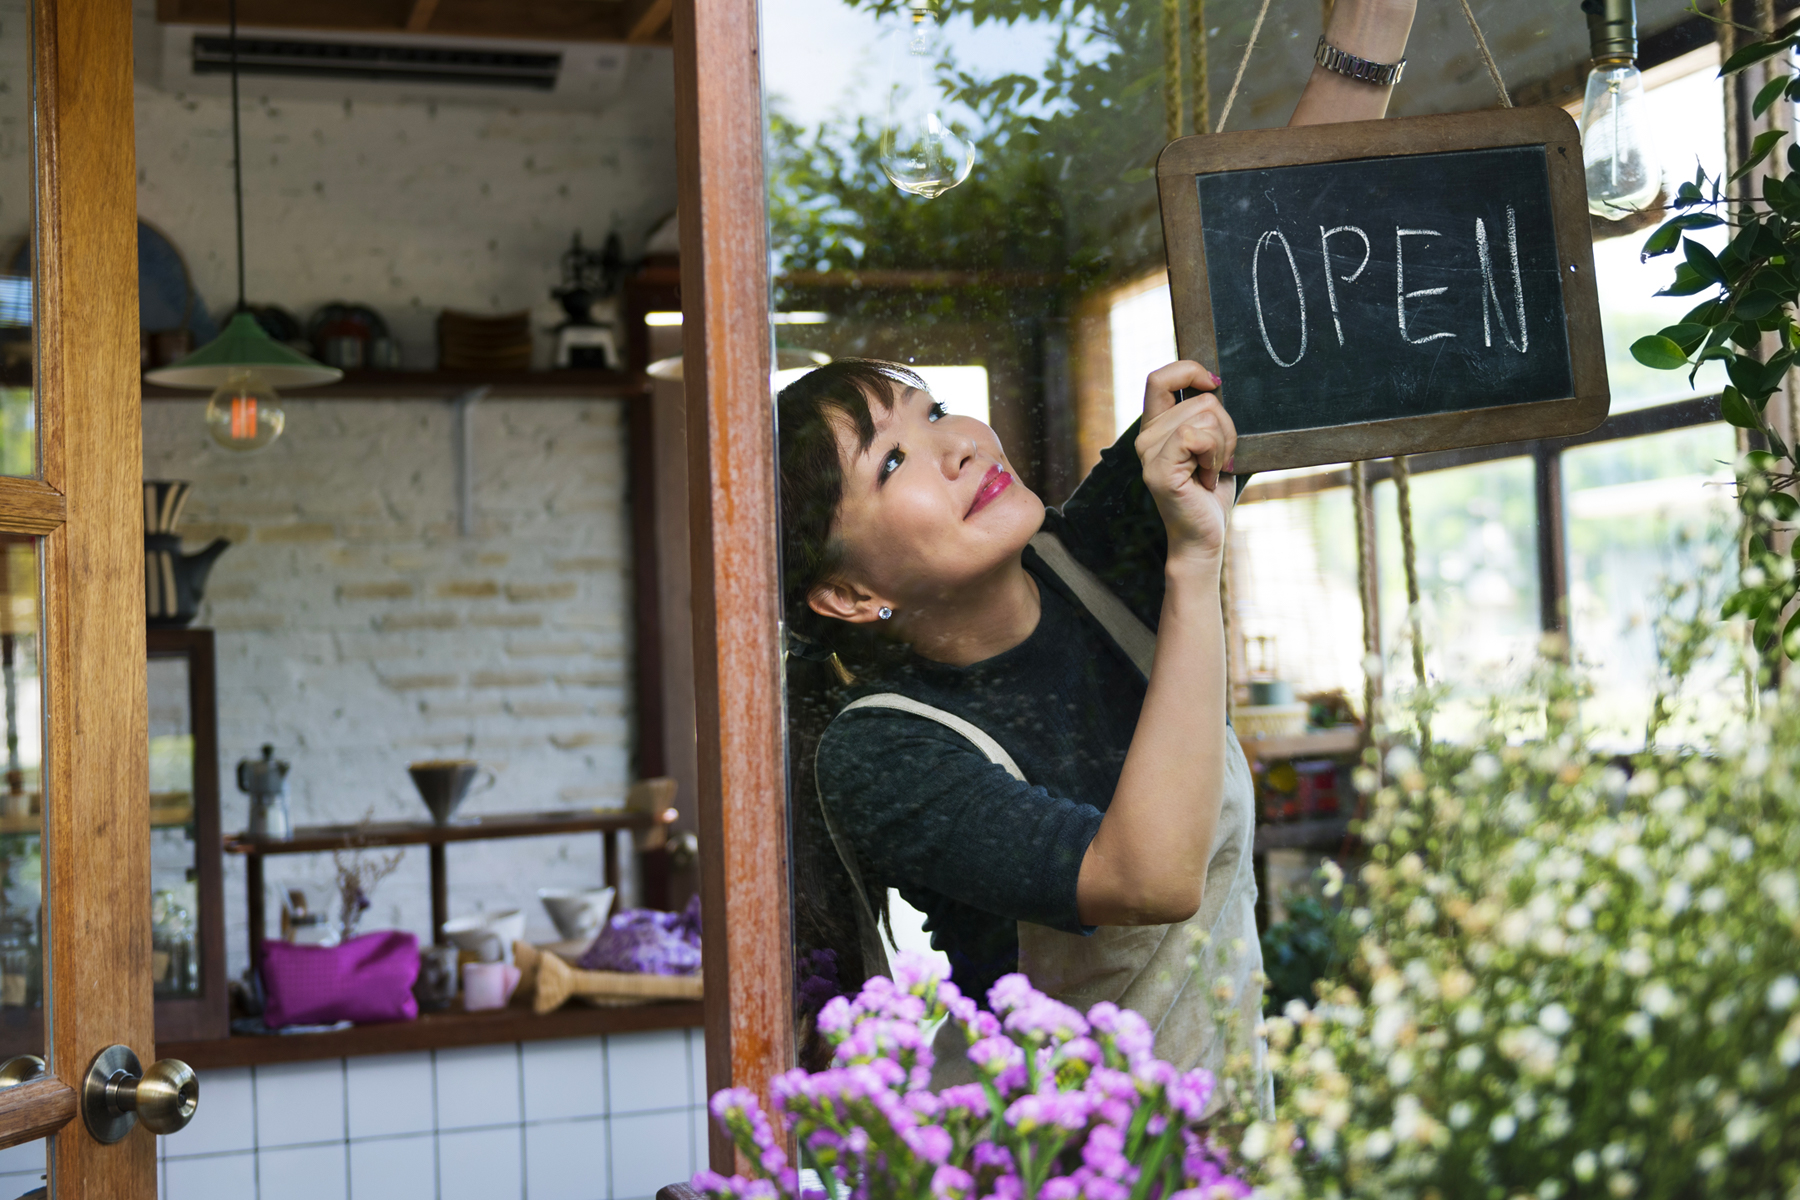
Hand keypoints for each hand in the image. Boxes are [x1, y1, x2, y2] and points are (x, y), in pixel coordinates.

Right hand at [1135, 361, 1236, 566]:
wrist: (1203, 537)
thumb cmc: (1209, 494)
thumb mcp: (1211, 445)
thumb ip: (1206, 416)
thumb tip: (1216, 381)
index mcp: (1155, 428)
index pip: (1160, 378)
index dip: (1189, 371)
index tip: (1214, 384)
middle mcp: (1146, 438)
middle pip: (1200, 399)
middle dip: (1225, 427)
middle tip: (1216, 460)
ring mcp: (1149, 454)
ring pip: (1205, 416)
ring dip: (1222, 445)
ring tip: (1210, 471)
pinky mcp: (1159, 470)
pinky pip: (1197, 437)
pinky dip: (1214, 456)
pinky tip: (1207, 477)